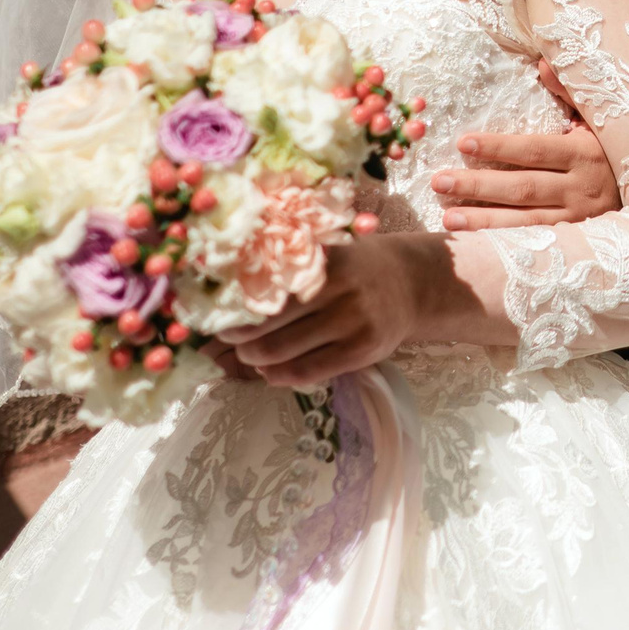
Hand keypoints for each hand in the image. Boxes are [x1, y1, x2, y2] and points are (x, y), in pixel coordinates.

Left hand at [218, 231, 464, 387]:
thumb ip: (291, 269)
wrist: (412, 284)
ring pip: (285, 350)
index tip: (216, 313)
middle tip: (227, 338)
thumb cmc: (356, 268)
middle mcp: (342, 288)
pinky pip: (309, 370)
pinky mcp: (364, 350)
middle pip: (271, 321)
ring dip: (255, 357)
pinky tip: (270, 372)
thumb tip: (230, 296)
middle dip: (240, 335)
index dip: (237, 305)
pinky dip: (280, 375)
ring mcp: (355, 321)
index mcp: (327, 259)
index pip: (269, 287)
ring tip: (247, 354)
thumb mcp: (330, 254)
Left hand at [435, 62, 622, 229]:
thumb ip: (570, 91)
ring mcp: (579, 220)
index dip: (499, 148)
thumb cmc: (619, 150)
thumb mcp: (601, 117)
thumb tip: (541, 64)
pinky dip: (504, 244)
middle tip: (439, 180)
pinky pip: (535, 245)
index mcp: (587, 153)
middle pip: (523, 188)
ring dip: (483, 221)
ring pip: (524, 223)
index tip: (463, 143)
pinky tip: (476, 243)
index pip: (535, 150)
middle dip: (478, 186)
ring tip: (447, 218)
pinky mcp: (576, 243)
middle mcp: (582, 188)